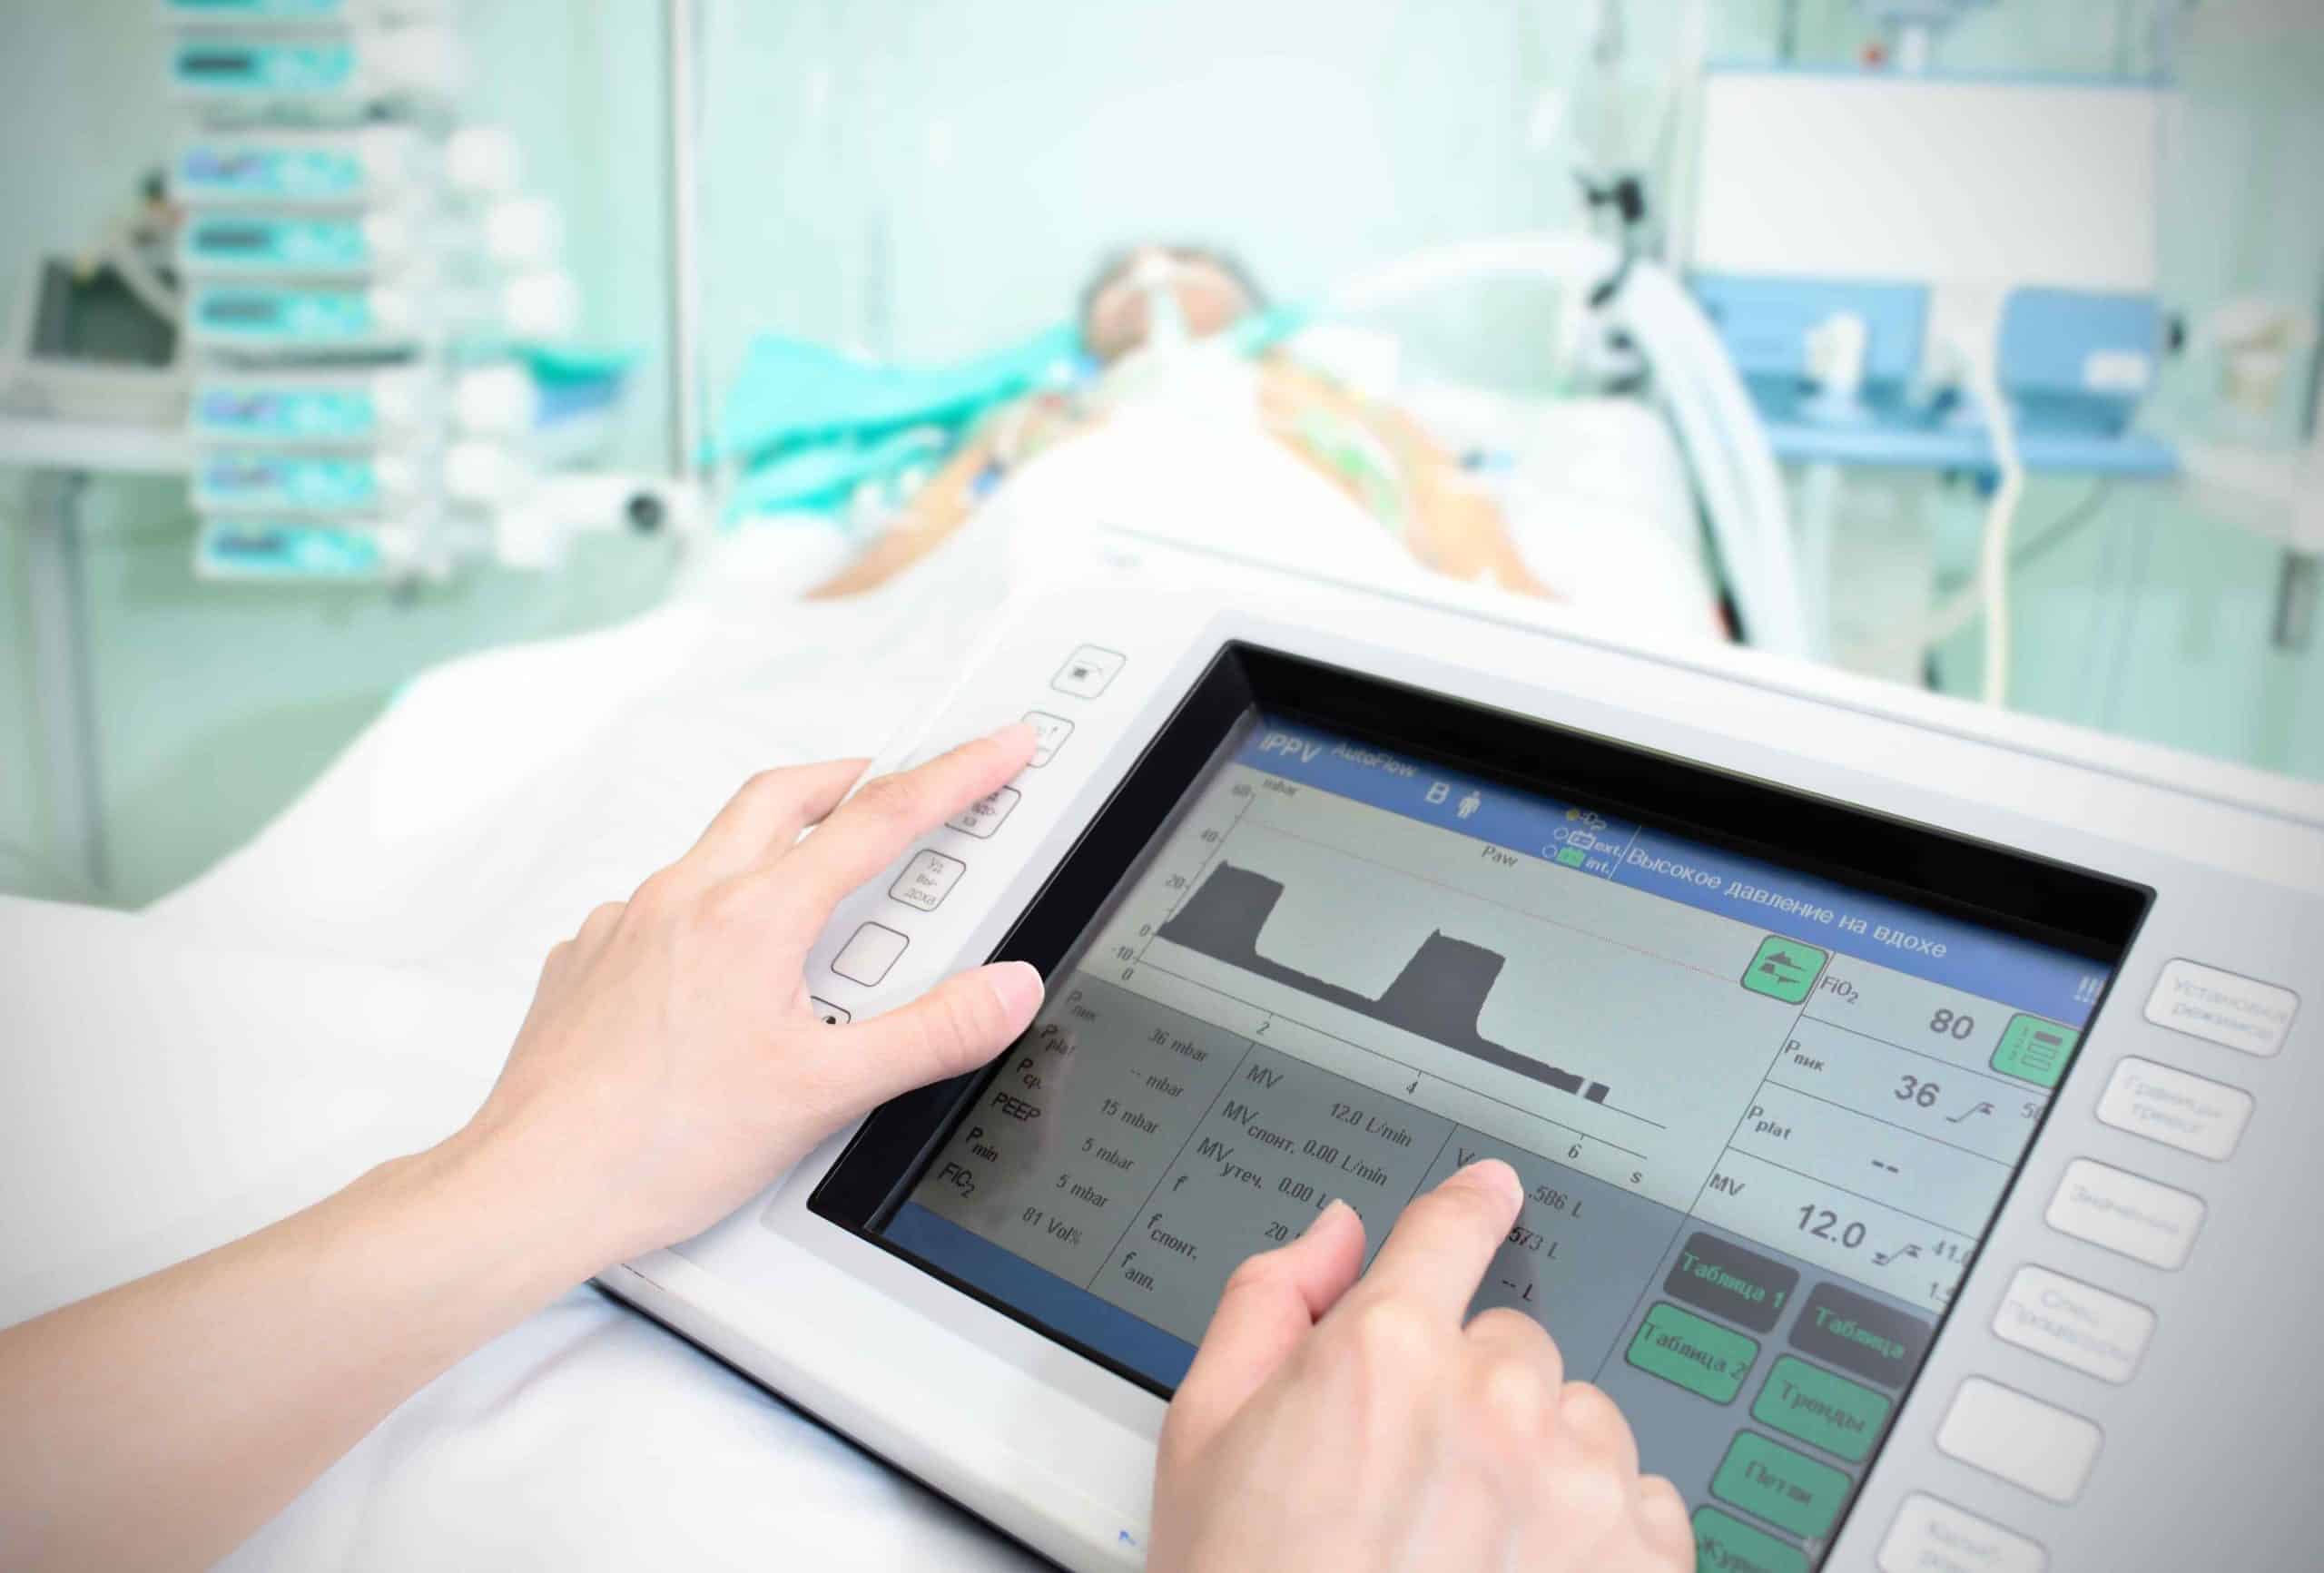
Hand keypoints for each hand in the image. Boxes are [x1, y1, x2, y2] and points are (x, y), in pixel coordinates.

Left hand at [451, 723, 1045, 1273]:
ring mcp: (625, 925)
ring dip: (772, 843)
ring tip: (810, 883)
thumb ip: (931, 1035)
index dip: (954, 777)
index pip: (879, 821)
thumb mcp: (825, 1094)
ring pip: (712, 849)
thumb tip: (1005, 990)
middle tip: (897, 781)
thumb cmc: (657, 1144)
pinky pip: (656, 907)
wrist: (532, 1187)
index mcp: (752, 917)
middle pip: (782, 797)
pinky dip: (703, 910)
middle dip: (851, 777)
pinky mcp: (586, 962)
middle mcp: (683, 900)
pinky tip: (714, 968)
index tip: (996, 748)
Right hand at [1150, 1161, 1693, 1572]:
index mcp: (1387, 1350)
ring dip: (1545, 1463)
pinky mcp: (1642, 1559)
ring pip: (1584, 1423)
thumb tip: (1333, 1237)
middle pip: (1513, 1346)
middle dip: (1475, 1394)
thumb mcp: (1204, 1437)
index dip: (1469, 1206)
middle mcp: (1496, 1398)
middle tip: (1420, 1481)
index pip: (1451, 1232)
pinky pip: (1649, 1504)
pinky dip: (1606, 1535)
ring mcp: (1578, 1481)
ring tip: (1475, 1547)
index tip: (1491, 1195)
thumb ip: (1269, 1306)